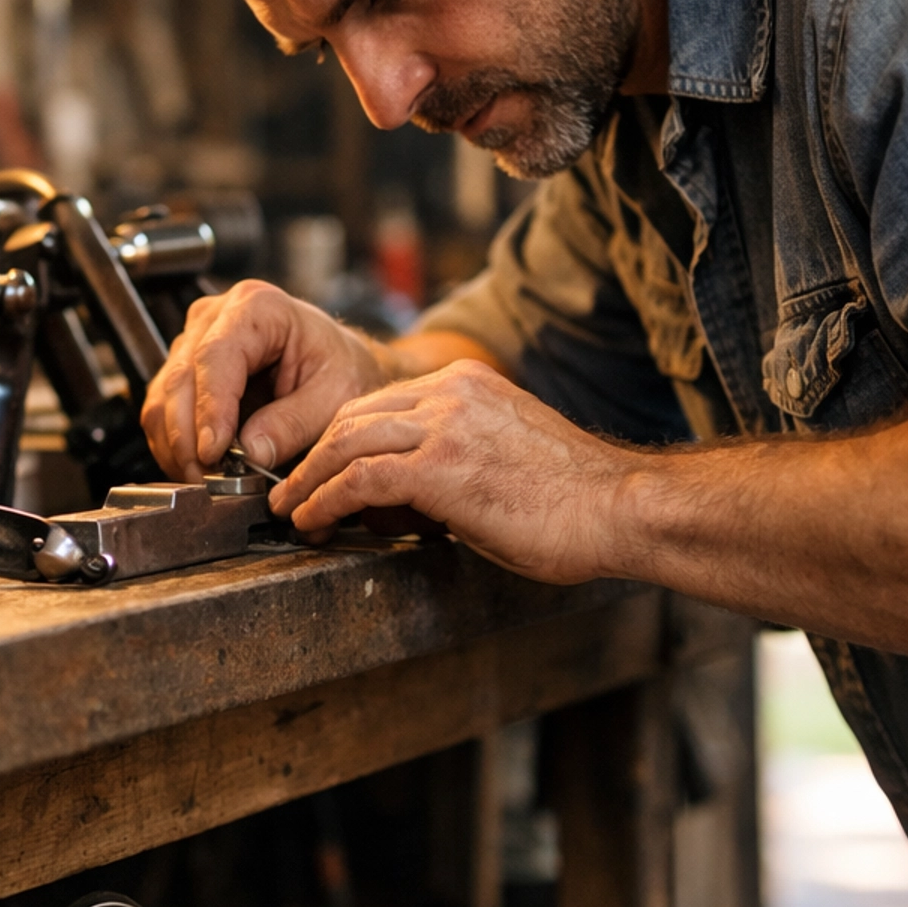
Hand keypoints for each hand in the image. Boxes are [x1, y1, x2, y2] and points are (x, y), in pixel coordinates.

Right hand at [141, 280, 388, 481]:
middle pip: (180, 380)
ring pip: (163, 400)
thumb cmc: (339, 368)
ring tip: (209, 481)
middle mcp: (215, 318)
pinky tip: (201, 468)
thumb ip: (295, 423)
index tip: (214, 452)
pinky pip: (163, 414)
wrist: (336, 364)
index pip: (215, 357)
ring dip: (179, 448)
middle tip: (211, 481)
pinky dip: (176, 447)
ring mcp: (192, 343)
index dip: (210, 409)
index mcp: (257, 307)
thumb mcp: (336, 396)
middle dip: (190, 439)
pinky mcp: (183, 372)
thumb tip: (252, 452)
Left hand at [270, 358, 627, 581]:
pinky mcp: (439, 468)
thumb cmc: (575, 498)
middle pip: (352, 415)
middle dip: (312, 453)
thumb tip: (416, 495)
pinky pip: (359, 479)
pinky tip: (314, 520)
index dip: (341, 439)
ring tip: (290, 508)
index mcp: (467, 386)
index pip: (381, 404)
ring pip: (345, 440)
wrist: (618, 507)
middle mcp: (450, 394)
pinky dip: (325, 500)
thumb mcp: (506, 453)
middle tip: (289, 487)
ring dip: (307, 479)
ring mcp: (444, 427)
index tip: (322, 468)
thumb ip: (458, 455)